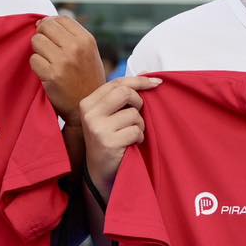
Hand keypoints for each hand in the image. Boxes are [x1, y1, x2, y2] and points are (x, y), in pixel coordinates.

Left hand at [30, 16, 104, 117]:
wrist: (88, 106)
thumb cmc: (87, 78)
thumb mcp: (89, 52)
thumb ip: (71, 36)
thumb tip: (43, 21)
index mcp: (87, 40)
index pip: (61, 19)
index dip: (51, 23)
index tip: (48, 33)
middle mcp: (76, 48)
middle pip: (46, 26)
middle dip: (43, 35)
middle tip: (47, 49)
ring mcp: (63, 61)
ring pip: (37, 41)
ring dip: (39, 51)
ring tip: (49, 62)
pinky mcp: (52, 75)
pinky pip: (33, 60)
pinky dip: (37, 66)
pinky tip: (47, 73)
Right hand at [76, 75, 160, 194]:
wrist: (99, 170)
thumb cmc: (109, 138)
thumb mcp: (109, 115)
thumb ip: (120, 96)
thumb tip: (148, 76)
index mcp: (88, 103)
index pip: (117, 83)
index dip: (140, 81)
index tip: (158, 82)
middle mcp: (89, 113)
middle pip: (125, 92)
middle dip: (139, 102)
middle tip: (139, 114)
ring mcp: (97, 128)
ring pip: (133, 114)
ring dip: (140, 125)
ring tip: (131, 134)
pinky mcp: (108, 142)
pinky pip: (136, 131)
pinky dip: (139, 137)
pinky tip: (130, 144)